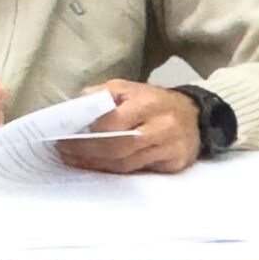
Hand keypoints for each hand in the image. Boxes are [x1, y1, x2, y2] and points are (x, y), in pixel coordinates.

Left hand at [59, 80, 198, 173]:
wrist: (194, 115)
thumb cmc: (153, 100)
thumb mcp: (127, 87)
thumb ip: (101, 95)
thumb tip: (75, 108)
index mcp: (148, 104)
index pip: (112, 124)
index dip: (87, 134)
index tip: (65, 136)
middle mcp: (162, 127)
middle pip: (118, 148)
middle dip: (86, 152)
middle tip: (64, 152)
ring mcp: (170, 149)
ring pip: (126, 165)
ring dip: (96, 165)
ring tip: (74, 160)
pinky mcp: (174, 165)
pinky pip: (139, 171)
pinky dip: (115, 171)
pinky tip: (98, 166)